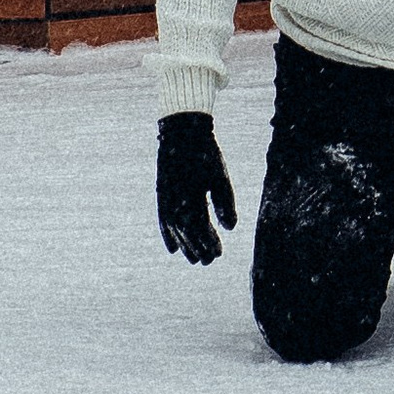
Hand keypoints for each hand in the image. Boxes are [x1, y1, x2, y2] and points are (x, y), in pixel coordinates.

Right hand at [157, 110, 236, 263]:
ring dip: (184, 246)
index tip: (218, 254)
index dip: (208, 243)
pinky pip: (163, 221)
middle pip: (186, 234)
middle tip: (209, 261)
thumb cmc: (205, 154)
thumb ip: (225, 203)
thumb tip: (231, 229)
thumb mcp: (220, 177)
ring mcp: (165, 200)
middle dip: (197, 249)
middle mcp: (174, 203)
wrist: (182, 133)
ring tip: (194, 259)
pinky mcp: (162, 195)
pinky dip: (168, 236)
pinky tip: (173, 249)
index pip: (199, 230)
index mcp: (190, 199)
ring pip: (174, 231)